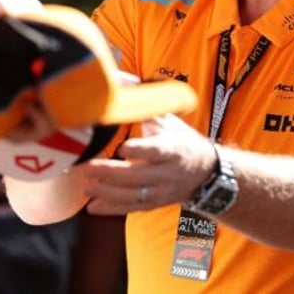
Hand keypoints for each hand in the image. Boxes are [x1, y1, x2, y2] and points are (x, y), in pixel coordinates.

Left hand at [83, 114, 215, 213]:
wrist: (207, 173)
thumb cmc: (181, 141)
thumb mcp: (169, 121)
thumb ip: (146, 108)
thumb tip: (120, 85)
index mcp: (173, 148)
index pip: (157, 150)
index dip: (141, 150)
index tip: (123, 147)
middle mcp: (168, 172)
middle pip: (140, 176)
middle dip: (113, 174)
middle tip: (89, 168)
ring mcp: (162, 190)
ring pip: (134, 196)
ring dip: (108, 193)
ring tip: (87, 187)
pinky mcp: (155, 203)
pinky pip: (133, 208)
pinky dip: (112, 209)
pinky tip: (92, 207)